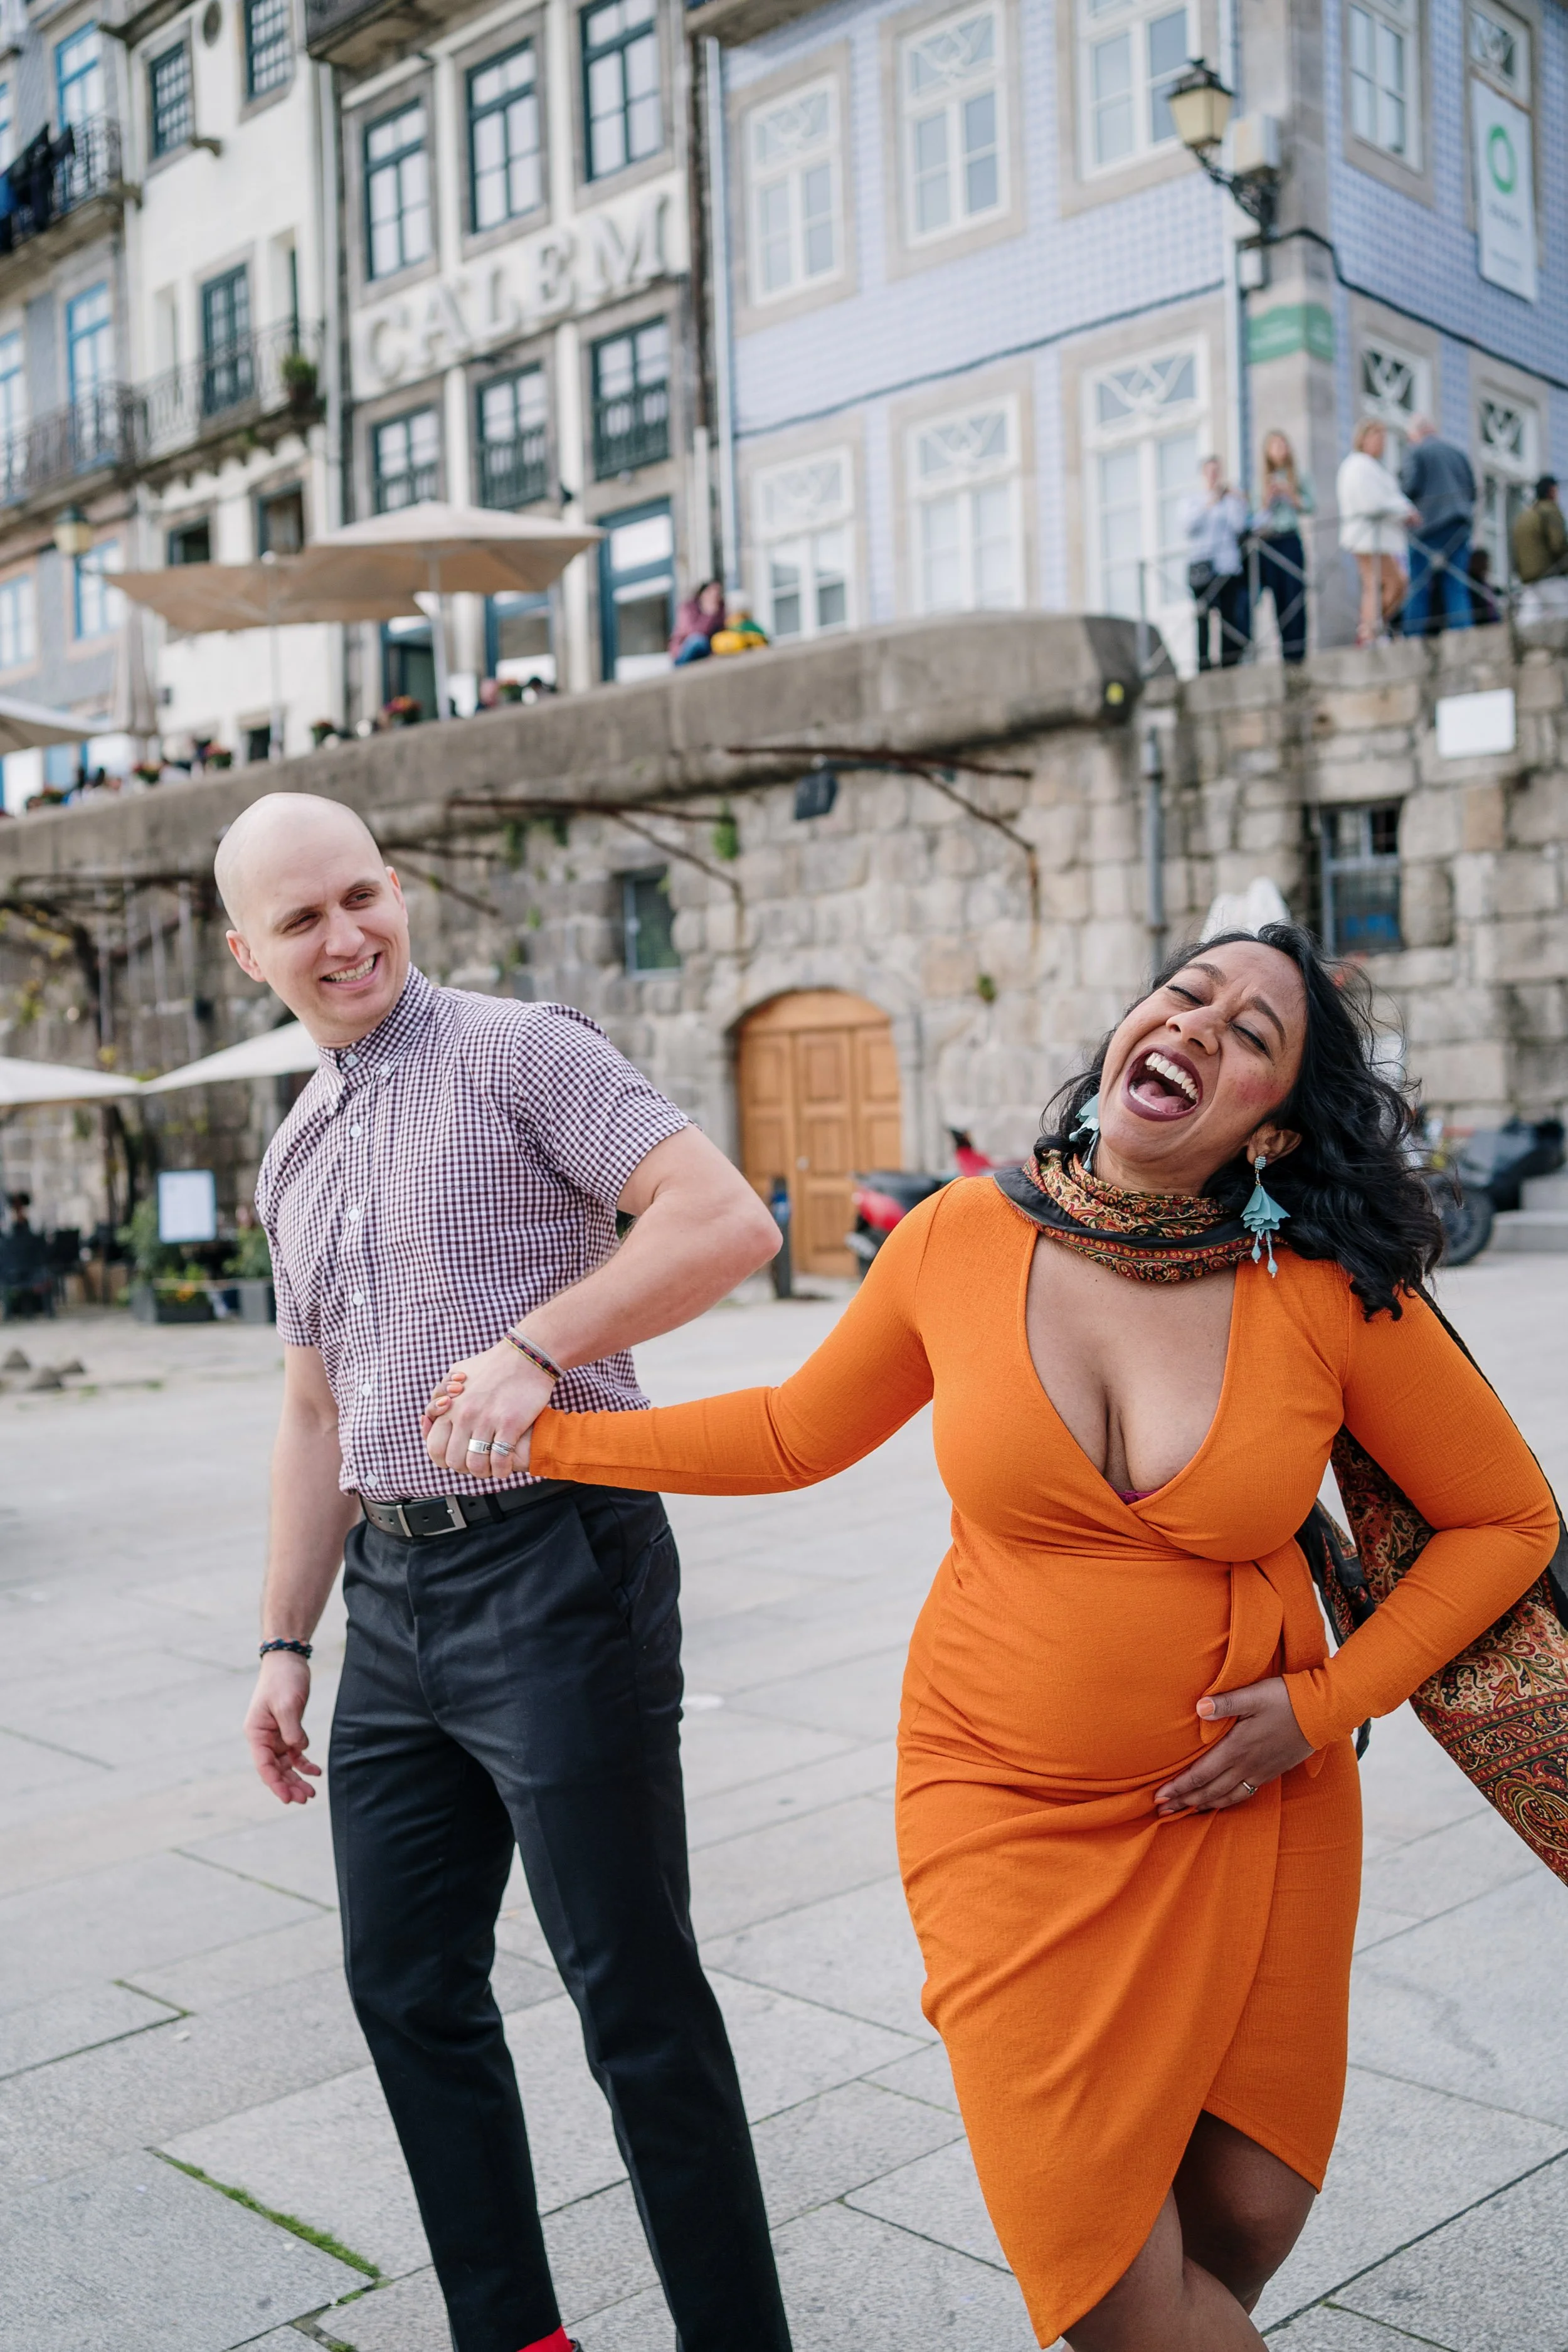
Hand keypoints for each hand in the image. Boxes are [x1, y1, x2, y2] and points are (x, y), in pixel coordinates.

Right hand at [244, 1651, 319, 1804]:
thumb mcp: (287, 1704)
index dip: (275, 1784)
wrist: (288, 1660)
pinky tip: (317, 1771)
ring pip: (285, 1765)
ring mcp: (276, 1736)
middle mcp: (263, 1738)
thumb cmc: (283, 1679)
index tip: (288, 1798)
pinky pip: (295, 1753)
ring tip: (312, 1792)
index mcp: (256, 1733)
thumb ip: (292, 1729)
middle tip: (306, 1798)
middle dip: (289, 1786)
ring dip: (297, 1779)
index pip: (264, 1766)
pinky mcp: (288, 1730)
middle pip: (275, 1769)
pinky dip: (304, 1764)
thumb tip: (299, 1749)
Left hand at [421, 1338, 552, 1475]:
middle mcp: (464, 1415)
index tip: (458, 1457)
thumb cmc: (493, 1364)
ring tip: (492, 1468)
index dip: (445, 1460)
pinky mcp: (509, 1424)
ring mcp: (486, 1420)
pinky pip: (500, 1460)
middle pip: (454, 1461)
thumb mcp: (457, 1371)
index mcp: (449, 1407)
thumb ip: (442, 1393)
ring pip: (476, 1465)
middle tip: (477, 1463)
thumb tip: (433, 1411)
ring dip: (484, 1472)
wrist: (525, 1356)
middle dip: (465, 1468)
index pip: (434, 1447)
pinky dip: (502, 1469)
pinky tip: (506, 1466)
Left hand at [1153, 1677, 1313, 1818]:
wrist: (1322, 1713)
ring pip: (1226, 1796)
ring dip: (1202, 1804)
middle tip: (1161, 1810)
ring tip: (1183, 1810)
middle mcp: (1246, 1765)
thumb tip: (1198, 1707)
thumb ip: (1225, 1702)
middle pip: (1209, 1790)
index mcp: (1237, 1747)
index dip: (1179, 1786)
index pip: (1201, 1773)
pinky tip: (1219, 1802)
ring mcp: (1259, 1771)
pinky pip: (1243, 1794)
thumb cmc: (1285, 1699)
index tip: (1158, 1796)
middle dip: (1184, 1800)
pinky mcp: (1270, 1772)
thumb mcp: (1253, 1695)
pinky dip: (1225, 1802)